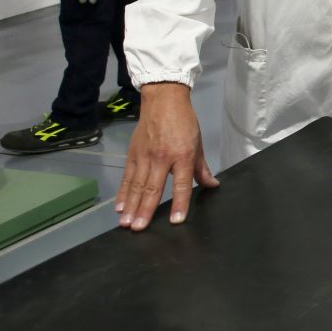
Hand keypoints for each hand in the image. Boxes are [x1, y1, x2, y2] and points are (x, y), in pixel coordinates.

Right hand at [117, 83, 219, 230]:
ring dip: (131, 206)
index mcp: (182, 155)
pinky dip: (122, 193)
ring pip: (137, 185)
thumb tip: (212, 186)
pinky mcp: (133, 154)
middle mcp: (162, 158)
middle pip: (153, 188)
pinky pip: (127, 177)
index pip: (182, 184)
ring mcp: (145, 156)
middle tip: (139, 228)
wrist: (164, 101)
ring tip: (127, 223)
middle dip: (145, 210)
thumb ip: (202, 169)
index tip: (175, 221)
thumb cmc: (184, 122)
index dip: (179, 203)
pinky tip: (119, 207)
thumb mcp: (197, 144)